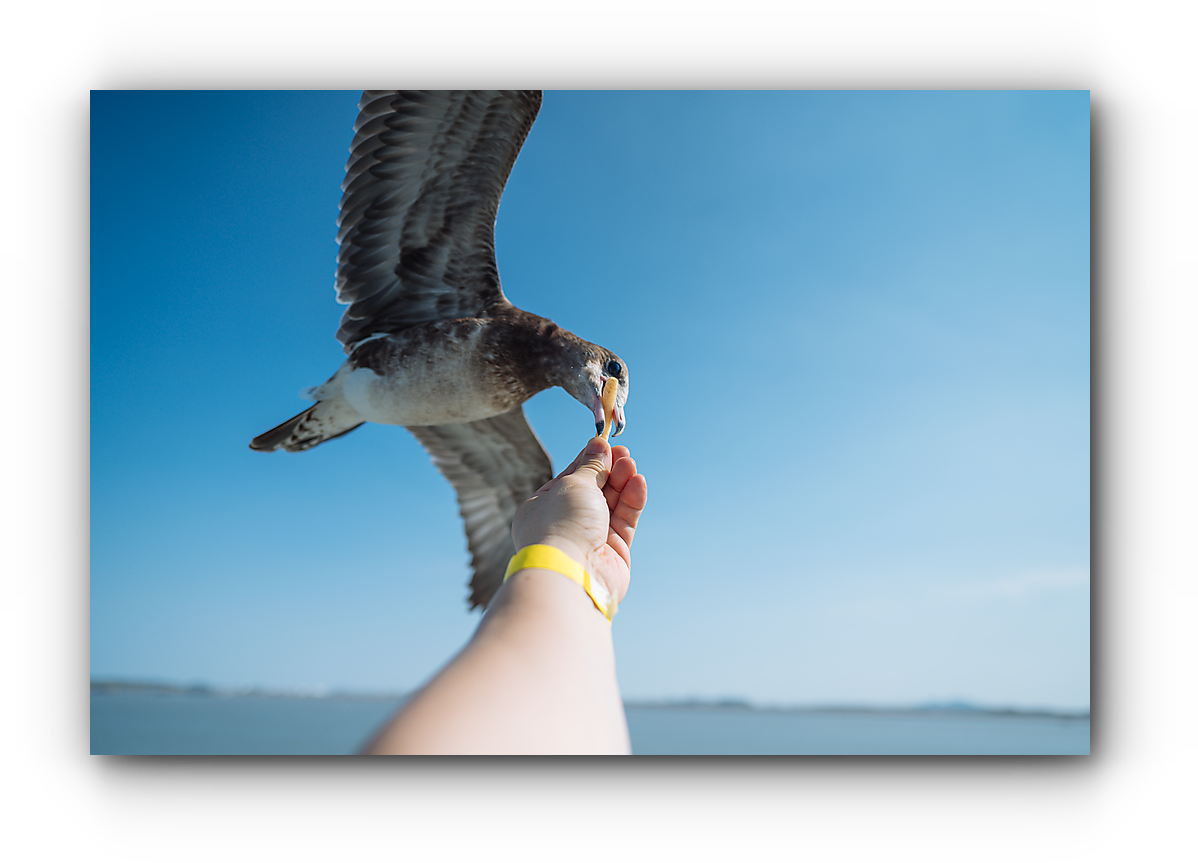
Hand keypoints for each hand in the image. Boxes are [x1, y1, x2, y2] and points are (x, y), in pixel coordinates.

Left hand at [511, 437, 647, 605]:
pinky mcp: (614, 550)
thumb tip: (598, 446)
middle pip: (594, 489)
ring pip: (611, 503)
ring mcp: (590, 537)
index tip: (605, 444)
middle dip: (609, 470)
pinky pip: (625, 520)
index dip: (589, 460)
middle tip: (624, 452)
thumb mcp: (573, 485)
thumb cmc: (561, 525)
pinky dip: (632, 500)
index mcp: (543, 507)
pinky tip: (639, 482)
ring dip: (622, 482)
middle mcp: (565, 522)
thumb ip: (591, 467)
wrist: (572, 574)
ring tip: (631, 463)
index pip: (570, 478)